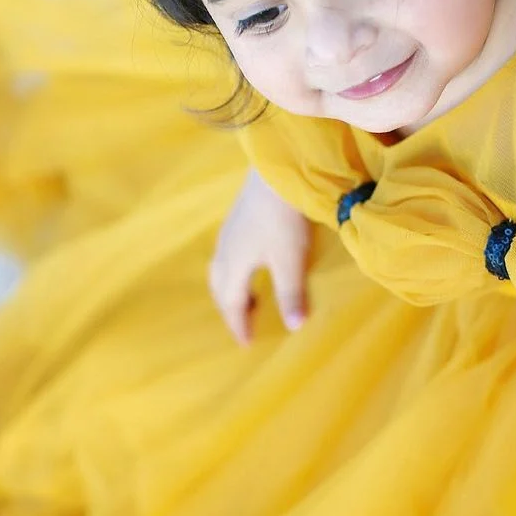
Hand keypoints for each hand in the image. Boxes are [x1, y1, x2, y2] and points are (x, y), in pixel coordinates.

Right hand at [209, 169, 311, 344]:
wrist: (276, 171)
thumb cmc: (282, 219)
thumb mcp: (290, 260)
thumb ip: (290, 294)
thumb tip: (294, 327)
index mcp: (233, 266)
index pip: (231, 304)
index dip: (239, 325)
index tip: (247, 344)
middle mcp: (225, 250)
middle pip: (221, 288)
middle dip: (231, 308)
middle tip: (246, 324)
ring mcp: (229, 232)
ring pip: (222, 270)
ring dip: (232, 289)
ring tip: (251, 298)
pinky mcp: (237, 217)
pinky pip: (228, 255)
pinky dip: (235, 271)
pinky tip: (252, 263)